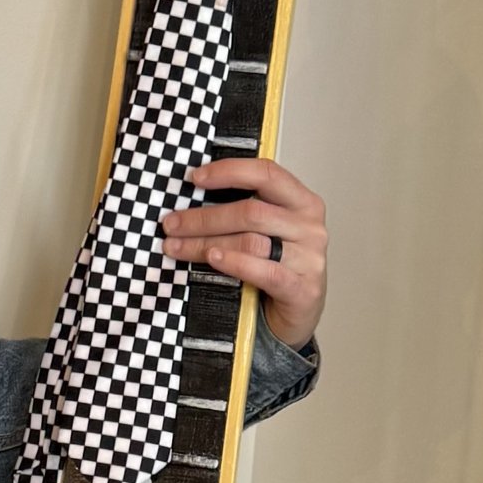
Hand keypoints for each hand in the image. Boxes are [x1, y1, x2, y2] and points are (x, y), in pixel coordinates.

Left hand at [160, 155, 326, 350]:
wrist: (299, 312)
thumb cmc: (278, 267)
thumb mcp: (266, 232)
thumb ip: (244, 213)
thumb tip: (191, 201)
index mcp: (302, 202)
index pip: (267, 173)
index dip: (230, 171)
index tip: (196, 177)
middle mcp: (309, 227)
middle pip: (252, 212)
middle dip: (204, 217)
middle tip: (172, 224)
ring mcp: (309, 258)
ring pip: (251, 241)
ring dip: (206, 243)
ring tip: (178, 246)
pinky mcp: (303, 289)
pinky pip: (264, 272)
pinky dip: (235, 263)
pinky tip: (213, 258)